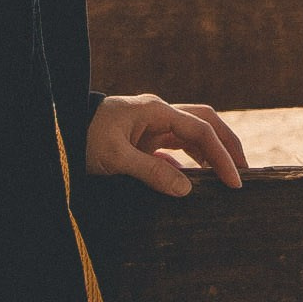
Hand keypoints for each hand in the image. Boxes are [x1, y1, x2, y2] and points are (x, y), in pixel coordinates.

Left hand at [85, 94, 245, 196]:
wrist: (57, 133)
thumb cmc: (83, 139)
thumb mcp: (115, 158)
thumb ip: (151, 172)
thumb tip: (187, 190)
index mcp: (156, 111)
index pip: (200, 130)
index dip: (221, 155)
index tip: (234, 181)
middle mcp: (159, 114)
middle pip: (205, 123)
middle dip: (228, 145)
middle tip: (245, 173)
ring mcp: (152, 125)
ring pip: (193, 135)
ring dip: (212, 153)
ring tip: (228, 178)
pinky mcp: (144, 139)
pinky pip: (176, 148)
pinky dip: (191, 162)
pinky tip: (195, 182)